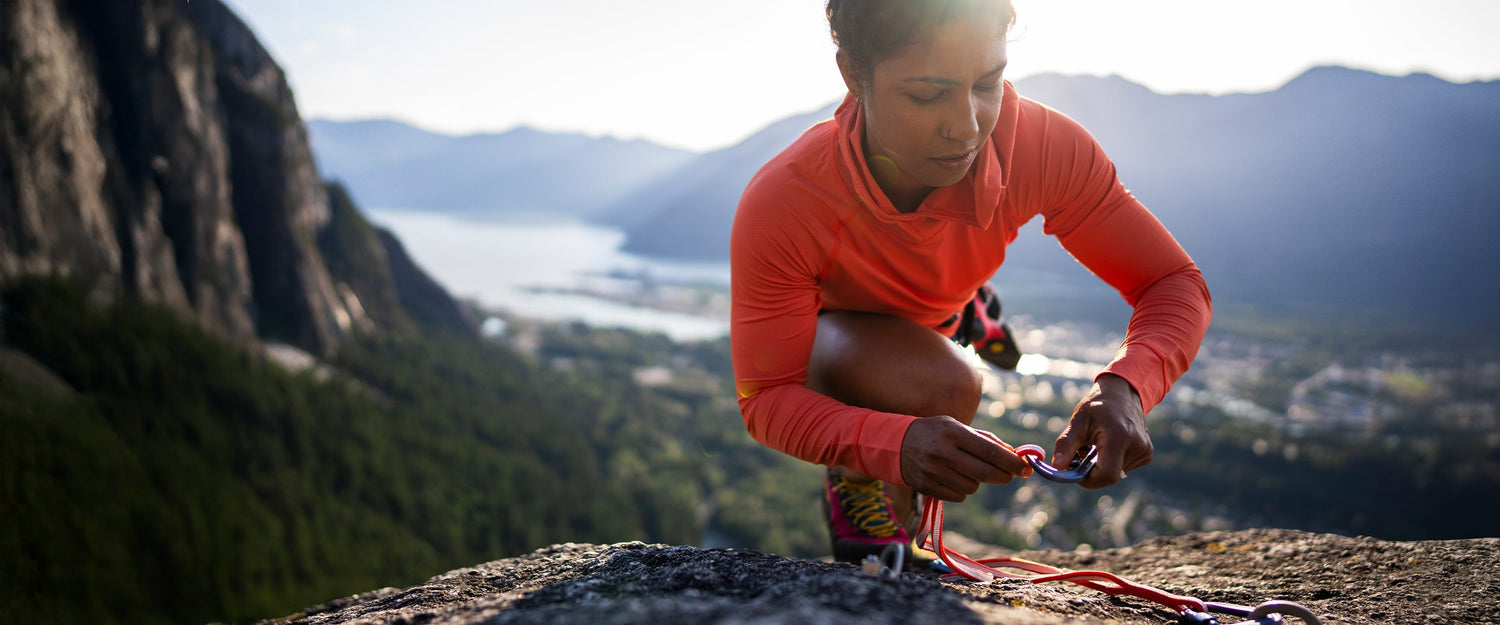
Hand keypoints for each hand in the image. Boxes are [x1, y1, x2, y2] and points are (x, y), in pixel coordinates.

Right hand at [900, 415, 1030, 501]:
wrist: (896, 444)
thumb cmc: (935, 432)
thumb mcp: (957, 427)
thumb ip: (985, 440)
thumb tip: (1014, 456)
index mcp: (953, 433)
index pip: (990, 452)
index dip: (1012, 463)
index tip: (1026, 468)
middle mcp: (943, 453)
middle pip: (986, 473)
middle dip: (1004, 475)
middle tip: (1010, 474)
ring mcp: (934, 472)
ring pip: (973, 486)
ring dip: (977, 480)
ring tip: (965, 468)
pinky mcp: (927, 487)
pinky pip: (959, 495)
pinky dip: (962, 489)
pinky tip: (952, 476)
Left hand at [1052, 374, 1151, 488]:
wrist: (1123, 392)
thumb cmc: (1097, 405)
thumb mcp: (1078, 420)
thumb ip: (1066, 445)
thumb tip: (1056, 467)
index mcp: (1118, 436)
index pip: (1107, 475)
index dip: (1089, 480)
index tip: (1076, 472)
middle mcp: (1136, 445)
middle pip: (1110, 475)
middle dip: (1092, 470)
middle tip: (1082, 452)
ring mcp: (1144, 450)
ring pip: (1116, 472)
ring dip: (1102, 465)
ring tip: (1097, 444)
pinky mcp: (1147, 453)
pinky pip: (1125, 467)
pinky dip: (1113, 461)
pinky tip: (1109, 445)